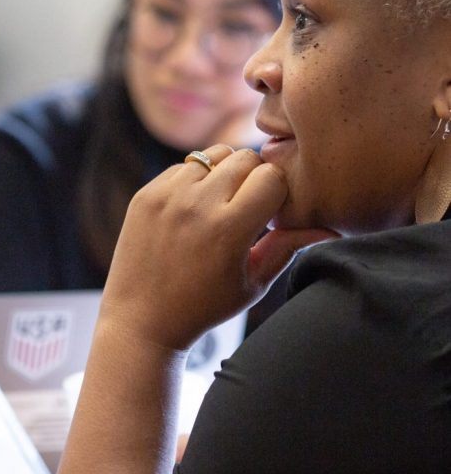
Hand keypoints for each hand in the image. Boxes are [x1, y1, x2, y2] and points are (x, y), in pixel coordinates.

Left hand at [100, 144, 335, 351]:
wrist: (142, 318)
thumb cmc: (205, 306)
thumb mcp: (253, 283)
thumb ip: (288, 246)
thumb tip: (331, 227)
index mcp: (229, 229)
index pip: (271, 176)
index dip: (278, 192)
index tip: (271, 211)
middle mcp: (196, 206)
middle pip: (245, 157)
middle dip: (254, 176)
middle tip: (248, 203)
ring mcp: (167, 196)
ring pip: (213, 155)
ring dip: (223, 172)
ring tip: (220, 203)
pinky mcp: (146, 194)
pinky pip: (182, 166)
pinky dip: (194, 179)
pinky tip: (192, 207)